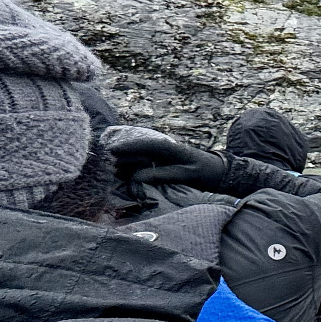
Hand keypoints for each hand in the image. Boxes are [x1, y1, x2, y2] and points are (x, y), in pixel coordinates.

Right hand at [102, 126, 227, 188]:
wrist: (216, 171)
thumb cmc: (203, 172)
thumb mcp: (184, 175)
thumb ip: (162, 175)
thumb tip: (137, 176)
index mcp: (169, 148)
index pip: (144, 145)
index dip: (127, 147)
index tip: (111, 150)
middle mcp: (162, 149)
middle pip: (136, 150)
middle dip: (121, 155)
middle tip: (104, 164)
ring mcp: (160, 155)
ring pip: (137, 157)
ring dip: (124, 162)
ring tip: (110, 170)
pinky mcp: (159, 163)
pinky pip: (142, 163)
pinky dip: (132, 167)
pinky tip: (121, 173)